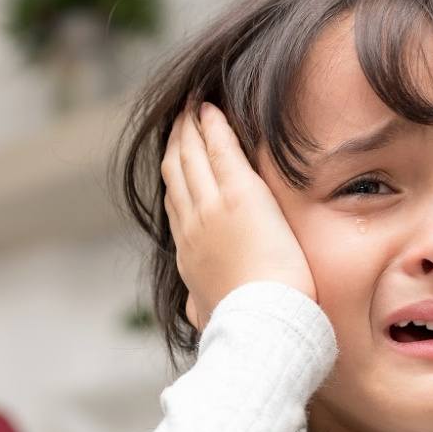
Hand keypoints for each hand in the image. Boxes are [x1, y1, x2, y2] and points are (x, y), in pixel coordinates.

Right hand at [161, 103, 314, 327]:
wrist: (256, 322)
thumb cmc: (244, 324)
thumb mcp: (210, 316)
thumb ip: (201, 307)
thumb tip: (194, 315)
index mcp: (187, 253)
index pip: (176, 204)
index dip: (175, 177)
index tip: (176, 160)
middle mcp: (191, 224)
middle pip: (176, 172)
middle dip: (177, 143)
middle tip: (180, 120)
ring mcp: (211, 206)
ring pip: (192, 155)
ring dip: (191, 127)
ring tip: (193, 107)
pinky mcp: (239, 194)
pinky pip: (221, 149)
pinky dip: (214, 125)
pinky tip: (211, 108)